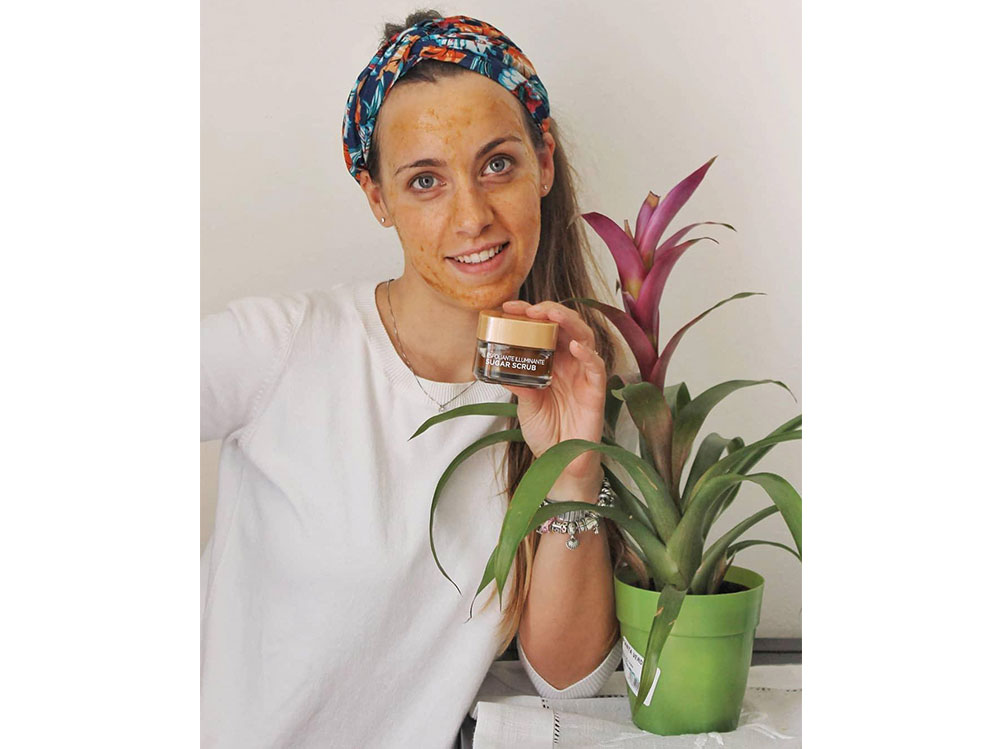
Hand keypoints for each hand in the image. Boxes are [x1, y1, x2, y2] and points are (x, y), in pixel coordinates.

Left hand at [500, 300, 606, 498]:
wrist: (559, 465)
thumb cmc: (547, 433)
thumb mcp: (525, 404)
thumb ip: (519, 384)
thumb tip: (501, 366)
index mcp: (552, 363)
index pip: (544, 329)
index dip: (529, 315)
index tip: (508, 307)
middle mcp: (570, 364)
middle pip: (566, 326)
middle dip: (549, 311)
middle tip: (529, 308)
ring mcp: (584, 375)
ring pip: (584, 338)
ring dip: (569, 323)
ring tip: (551, 314)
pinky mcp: (596, 391)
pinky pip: (596, 367)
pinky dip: (588, 354)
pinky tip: (575, 346)